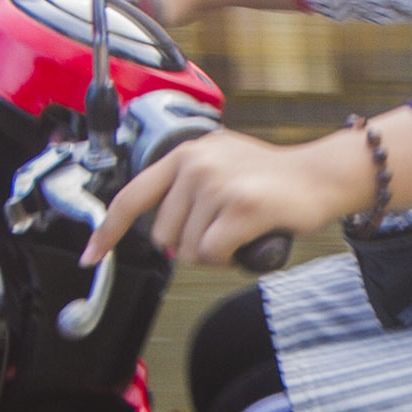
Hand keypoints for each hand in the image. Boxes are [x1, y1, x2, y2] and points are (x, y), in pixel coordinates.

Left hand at [85, 127, 358, 268]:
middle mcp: (195, 163)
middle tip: (220, 229)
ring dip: (211, 253)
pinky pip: (212, 254)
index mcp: (184, 153)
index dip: (107, 230)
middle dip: (188, 245)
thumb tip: (163, 236)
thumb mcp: (220, 165)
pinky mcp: (239, 206)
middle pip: (162, 235)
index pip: (132, 196)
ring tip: (238, 230)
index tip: (91, 254)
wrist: (320, 177)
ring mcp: (217, 184)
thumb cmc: (272, 179)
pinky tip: (245, 239)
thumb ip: (185, 189)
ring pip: (188, 250)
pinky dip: (226, 258)